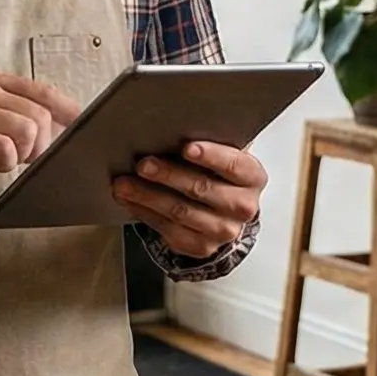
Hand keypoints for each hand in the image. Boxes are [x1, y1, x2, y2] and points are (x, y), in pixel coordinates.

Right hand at [0, 72, 76, 200]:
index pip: (41, 91)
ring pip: (26, 130)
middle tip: (26, 157)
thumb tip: (61, 126)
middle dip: (42, 144)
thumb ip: (17, 115)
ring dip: (23, 155)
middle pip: (39, 115)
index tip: (80, 125)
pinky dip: (4, 163)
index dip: (67, 110)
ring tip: (5, 159)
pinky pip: (4, 149)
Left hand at [114, 142, 267, 257]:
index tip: (186, 148)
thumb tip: (168, 128)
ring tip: (124, 183)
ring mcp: (223, 230)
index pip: (234, 165)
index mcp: (252, 177)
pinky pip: (168, 229)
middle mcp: (243, 206)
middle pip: (201, 188)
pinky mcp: (202, 246)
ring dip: (147, 196)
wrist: (224, 209)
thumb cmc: (217, 172)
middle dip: (168, 175)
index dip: (211, 156)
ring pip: (180, 212)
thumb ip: (206, 142)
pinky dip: (145, 213)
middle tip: (143, 164)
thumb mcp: (221, 154)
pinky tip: (129, 200)